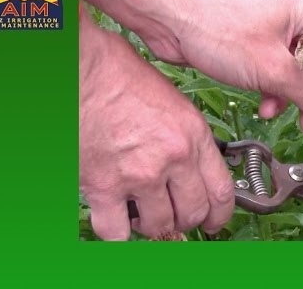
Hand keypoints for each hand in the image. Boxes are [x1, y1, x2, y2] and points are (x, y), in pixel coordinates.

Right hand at [79, 10, 233, 239]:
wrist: (82, 68)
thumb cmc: (122, 74)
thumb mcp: (173, 101)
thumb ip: (188, 137)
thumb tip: (193, 165)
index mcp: (192, 134)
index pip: (221, 192)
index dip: (220, 216)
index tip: (213, 222)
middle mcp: (172, 158)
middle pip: (192, 214)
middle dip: (186, 221)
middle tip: (177, 218)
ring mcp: (138, 174)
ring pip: (159, 227)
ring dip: (154, 226)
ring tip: (145, 213)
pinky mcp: (103, 185)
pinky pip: (116, 232)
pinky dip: (118, 234)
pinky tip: (118, 220)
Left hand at [80, 0, 302, 139]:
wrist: (164, 11)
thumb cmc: (215, 22)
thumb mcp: (273, 68)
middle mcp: (295, 17)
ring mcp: (271, 29)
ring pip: (296, 73)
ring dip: (297, 100)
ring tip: (296, 122)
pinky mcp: (250, 43)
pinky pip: (273, 71)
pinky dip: (274, 91)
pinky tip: (266, 105)